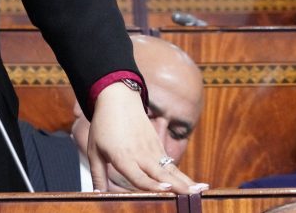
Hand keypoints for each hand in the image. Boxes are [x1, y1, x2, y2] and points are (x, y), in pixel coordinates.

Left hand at [86, 83, 208, 193]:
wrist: (118, 99)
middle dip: (176, 186)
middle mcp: (140, 155)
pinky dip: (184, 176)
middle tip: (191, 196)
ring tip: (201, 191)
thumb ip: (98, 175)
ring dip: (186, 182)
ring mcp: (152, 150)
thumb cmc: (103, 126)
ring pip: (170, 170)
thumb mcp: (94, 150)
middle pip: (160, 174)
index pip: (139, 175)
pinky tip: (196, 186)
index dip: (152, 185)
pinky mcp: (158, 146)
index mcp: (122, 157)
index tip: (166, 190)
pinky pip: (172, 164)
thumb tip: (96, 195)